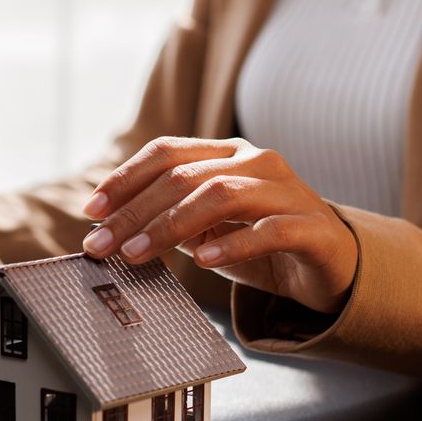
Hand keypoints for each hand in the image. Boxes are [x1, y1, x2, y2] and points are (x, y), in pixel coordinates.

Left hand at [81, 137, 357, 313]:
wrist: (330, 267)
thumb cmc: (261, 244)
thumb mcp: (206, 229)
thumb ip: (167, 221)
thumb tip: (109, 230)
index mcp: (228, 154)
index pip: (167, 153)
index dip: (125, 178)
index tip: (91, 210)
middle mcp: (258, 163)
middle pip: (184, 177)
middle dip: (134, 212)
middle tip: (101, 244)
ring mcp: (289, 191)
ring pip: (221, 195)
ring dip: (170, 226)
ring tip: (137, 254)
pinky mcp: (312, 227)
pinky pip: (269, 229)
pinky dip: (232, 244)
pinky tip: (202, 261)